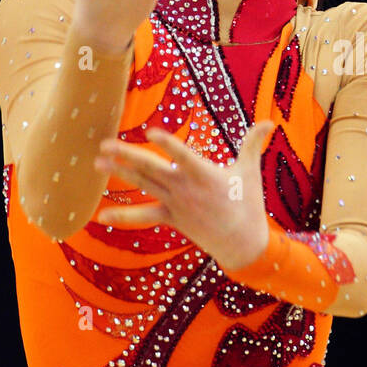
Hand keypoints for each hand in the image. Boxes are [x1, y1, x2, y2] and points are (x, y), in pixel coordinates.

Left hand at [92, 120, 275, 271]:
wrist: (242, 244)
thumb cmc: (248, 204)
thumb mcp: (250, 171)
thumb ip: (254, 143)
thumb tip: (270, 122)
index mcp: (205, 174)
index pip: (183, 155)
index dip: (168, 144)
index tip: (151, 133)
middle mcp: (185, 188)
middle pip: (151, 169)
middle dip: (126, 155)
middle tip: (103, 144)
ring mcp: (176, 204)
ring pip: (143, 185)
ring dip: (119, 173)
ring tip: (97, 162)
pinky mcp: (171, 218)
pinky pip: (143, 216)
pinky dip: (123, 215)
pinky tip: (101, 214)